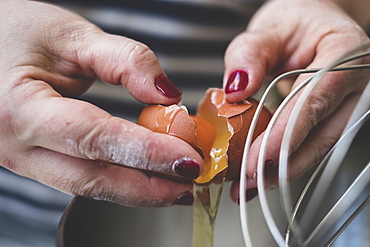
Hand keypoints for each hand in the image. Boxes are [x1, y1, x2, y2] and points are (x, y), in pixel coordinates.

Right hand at [0, 0, 202, 206]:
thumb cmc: (16, 33)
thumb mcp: (71, 35)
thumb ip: (125, 60)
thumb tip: (168, 95)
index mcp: (19, 109)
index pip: (95, 138)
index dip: (146, 152)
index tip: (187, 159)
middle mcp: (16, 146)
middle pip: (91, 179)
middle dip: (147, 188)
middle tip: (190, 184)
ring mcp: (23, 159)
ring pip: (87, 186)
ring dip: (136, 191)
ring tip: (176, 188)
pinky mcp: (35, 160)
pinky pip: (80, 177)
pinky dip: (118, 179)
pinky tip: (144, 176)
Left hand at [223, 0, 369, 201]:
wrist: (311, 26)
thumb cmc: (297, 22)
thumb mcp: (271, 26)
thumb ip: (251, 52)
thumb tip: (236, 88)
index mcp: (347, 53)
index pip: (316, 99)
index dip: (286, 132)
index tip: (259, 156)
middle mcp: (354, 85)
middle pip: (321, 134)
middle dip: (281, 163)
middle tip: (247, 181)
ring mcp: (346, 105)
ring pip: (316, 147)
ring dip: (281, 170)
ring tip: (248, 186)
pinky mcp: (330, 119)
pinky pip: (309, 144)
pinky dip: (283, 162)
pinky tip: (261, 176)